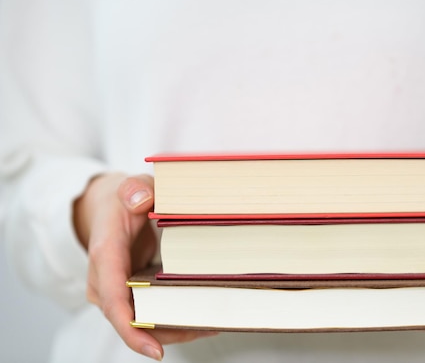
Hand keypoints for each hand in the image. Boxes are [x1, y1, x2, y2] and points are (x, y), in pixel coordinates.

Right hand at [73, 173, 216, 360]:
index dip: (132, 328)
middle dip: (167, 331)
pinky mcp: (127, 294)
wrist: (106, 209)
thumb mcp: (129, 186)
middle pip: (131, 320)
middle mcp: (103, 280)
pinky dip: (171, 319)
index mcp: (104, 253)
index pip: (113, 298)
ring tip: (213, 323)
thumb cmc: (121, 200)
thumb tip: (140, 201)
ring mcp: (113, 291)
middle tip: (209, 326)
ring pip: (141, 322)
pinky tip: (201, 317)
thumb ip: (134, 189)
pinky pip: (146, 314)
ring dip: (175, 328)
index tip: (156, 351)